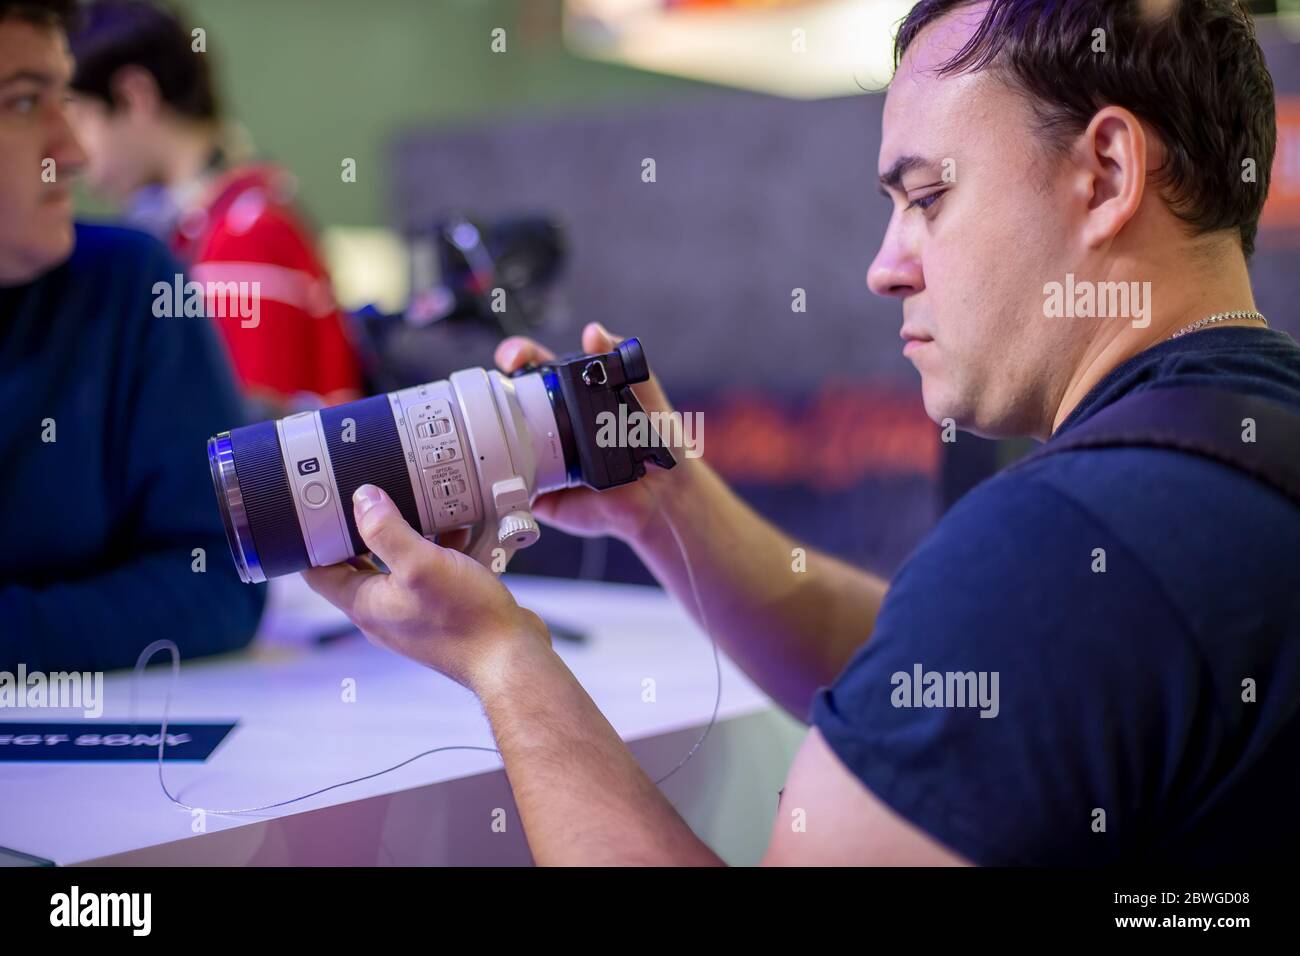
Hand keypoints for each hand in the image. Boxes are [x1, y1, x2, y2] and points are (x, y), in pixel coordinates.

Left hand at [303, 483, 553, 691]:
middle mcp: (384, 611)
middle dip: (363, 529)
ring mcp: (413, 612)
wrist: (511, 657)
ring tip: (418, 502)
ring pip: (399, 564)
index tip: (318, 508)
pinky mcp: (442, 610)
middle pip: (359, 564)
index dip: (313, 539)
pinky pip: (432, 572)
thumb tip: (361, 499)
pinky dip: (439, 548)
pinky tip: (459, 528)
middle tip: (369, 494)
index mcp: (365, 604)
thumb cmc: (466, 620)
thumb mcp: (421, 564)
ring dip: (407, 535)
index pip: (318, 571)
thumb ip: (386, 530)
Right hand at [495, 321, 681, 544]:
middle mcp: (549, 423)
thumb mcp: (643, 393)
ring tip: (496, 424)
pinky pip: (509, 484)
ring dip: (489, 429)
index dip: (519, 356)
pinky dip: (497, 477)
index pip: (534, 367)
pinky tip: (498, 467)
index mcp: (569, 395)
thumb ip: (619, 361)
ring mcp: (539, 456)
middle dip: (494, 387)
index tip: (514, 357)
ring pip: (501, 438)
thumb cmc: (656, 443)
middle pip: (508, 398)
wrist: (662, 494)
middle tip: (501, 385)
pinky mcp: (539, 490)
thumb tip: (593, 332)